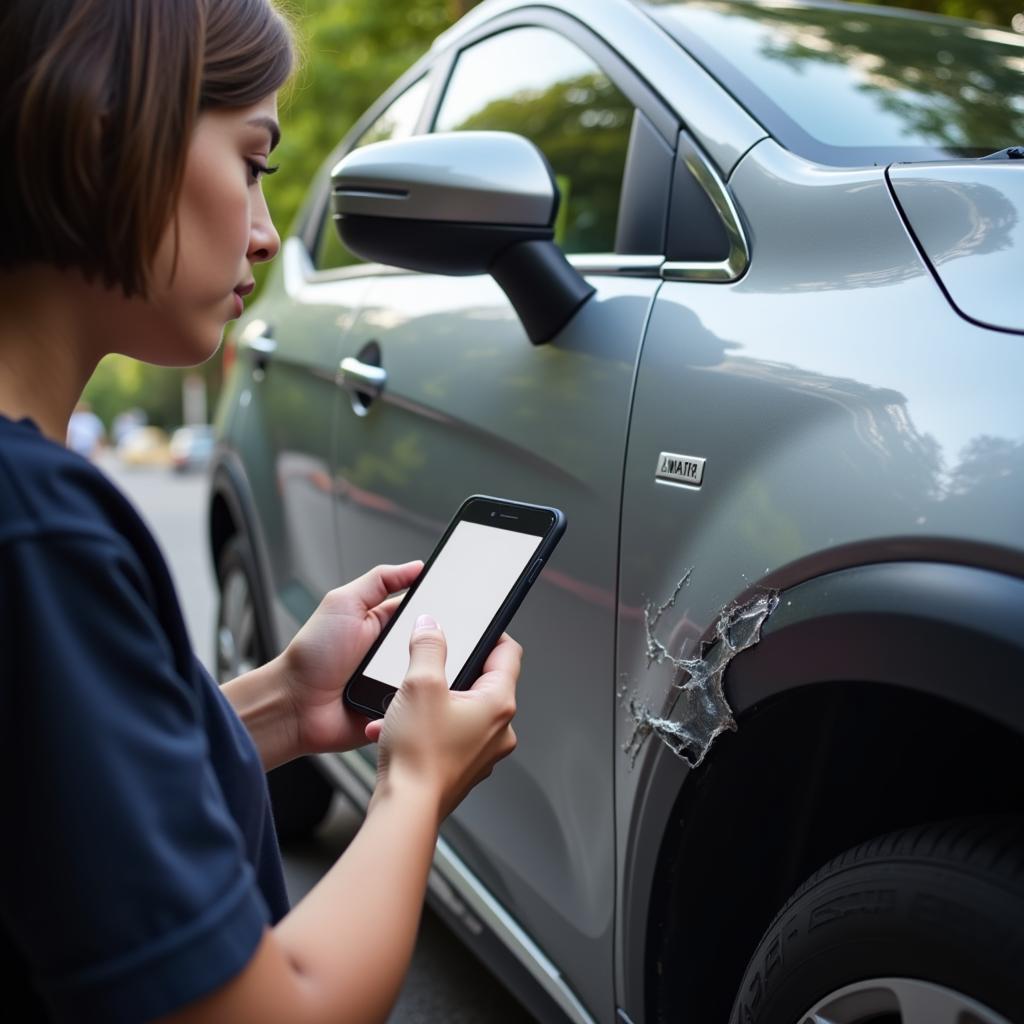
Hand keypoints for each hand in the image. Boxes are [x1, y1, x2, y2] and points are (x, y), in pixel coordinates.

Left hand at [280, 561, 422, 756]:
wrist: (296, 705)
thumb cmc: (312, 655)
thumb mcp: (343, 603)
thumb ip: (379, 581)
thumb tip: (415, 566)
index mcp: (383, 622)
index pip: (422, 610)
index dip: (439, 605)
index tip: (458, 602)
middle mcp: (394, 652)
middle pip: (433, 642)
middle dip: (439, 641)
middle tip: (436, 640)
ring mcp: (397, 680)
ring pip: (432, 672)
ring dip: (431, 670)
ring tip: (421, 667)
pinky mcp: (399, 707)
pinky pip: (424, 702)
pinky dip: (425, 698)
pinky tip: (422, 693)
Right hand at [367, 616, 519, 821]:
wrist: (405, 810)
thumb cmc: (419, 757)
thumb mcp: (420, 685)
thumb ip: (428, 647)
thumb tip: (431, 626)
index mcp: (498, 704)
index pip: (508, 653)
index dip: (490, 634)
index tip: (474, 626)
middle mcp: (498, 730)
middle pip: (481, 681)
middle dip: (449, 671)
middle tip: (426, 666)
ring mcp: (482, 752)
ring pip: (459, 709)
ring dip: (430, 701)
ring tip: (404, 703)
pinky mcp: (462, 767)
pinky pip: (447, 734)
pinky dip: (424, 726)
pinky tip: (395, 728)